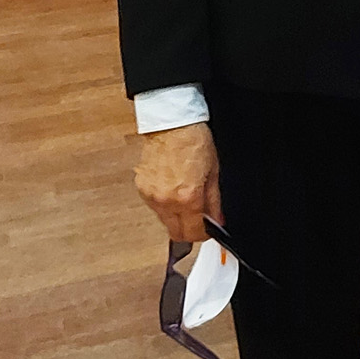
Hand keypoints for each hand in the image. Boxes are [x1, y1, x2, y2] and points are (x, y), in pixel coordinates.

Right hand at [134, 122, 220, 242]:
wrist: (171, 123)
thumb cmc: (194, 141)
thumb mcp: (214, 172)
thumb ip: (214, 202)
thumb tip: (218, 221)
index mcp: (187, 197)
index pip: (194, 234)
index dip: (204, 235)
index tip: (209, 229)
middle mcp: (166, 201)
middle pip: (176, 234)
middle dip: (190, 230)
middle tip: (199, 219)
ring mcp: (151, 196)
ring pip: (165, 222)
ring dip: (177, 217)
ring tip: (186, 196)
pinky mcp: (141, 189)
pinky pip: (155, 207)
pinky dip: (165, 204)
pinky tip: (173, 188)